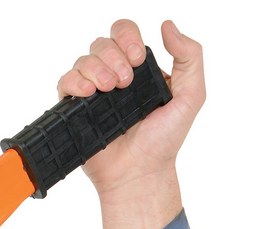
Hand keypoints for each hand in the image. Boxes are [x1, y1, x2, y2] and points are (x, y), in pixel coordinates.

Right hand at [58, 19, 204, 228]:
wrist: (140, 174)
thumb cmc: (164, 142)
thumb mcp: (191, 97)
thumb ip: (190, 57)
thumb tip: (167, 25)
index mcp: (139, 71)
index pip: (125, 34)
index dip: (128, 37)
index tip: (138, 60)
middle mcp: (115, 77)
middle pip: (103, 42)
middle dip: (113, 54)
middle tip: (125, 82)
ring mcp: (95, 93)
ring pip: (84, 59)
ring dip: (96, 68)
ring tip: (109, 90)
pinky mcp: (77, 109)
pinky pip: (66, 81)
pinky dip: (76, 81)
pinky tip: (90, 94)